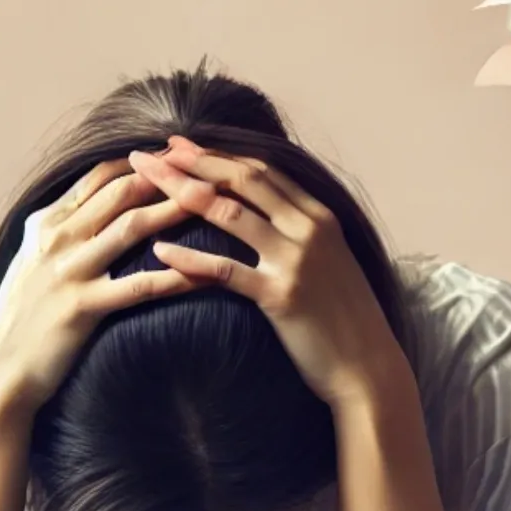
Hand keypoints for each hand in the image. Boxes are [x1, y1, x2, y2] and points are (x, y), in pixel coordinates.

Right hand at [0, 160, 196, 427]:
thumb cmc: (21, 319)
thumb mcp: (32, 262)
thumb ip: (61, 233)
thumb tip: (94, 211)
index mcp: (46, 222)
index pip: (100, 176)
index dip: (143, 161)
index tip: (178, 154)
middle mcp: (56, 238)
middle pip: (121, 192)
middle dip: (168, 175)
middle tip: (208, 166)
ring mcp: (69, 270)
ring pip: (132, 227)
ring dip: (177, 209)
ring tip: (215, 201)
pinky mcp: (83, 307)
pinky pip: (140, 286)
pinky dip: (177, 276)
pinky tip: (208, 273)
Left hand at [130, 137, 407, 408]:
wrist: (367, 366)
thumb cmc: (345, 319)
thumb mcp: (330, 262)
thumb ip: (301, 232)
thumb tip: (266, 215)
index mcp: (319, 216)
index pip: (261, 169)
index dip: (216, 154)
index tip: (179, 144)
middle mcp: (309, 229)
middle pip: (242, 179)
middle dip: (191, 162)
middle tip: (149, 154)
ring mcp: (296, 261)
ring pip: (230, 214)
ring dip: (182, 194)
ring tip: (143, 186)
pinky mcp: (281, 296)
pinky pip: (226, 270)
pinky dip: (190, 259)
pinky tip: (159, 252)